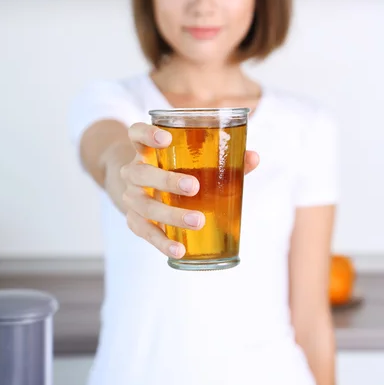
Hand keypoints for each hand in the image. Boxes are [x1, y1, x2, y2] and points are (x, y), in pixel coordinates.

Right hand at [119, 122, 258, 258]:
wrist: (145, 193)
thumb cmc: (177, 171)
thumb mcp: (193, 161)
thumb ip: (222, 158)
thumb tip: (253, 157)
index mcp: (146, 150)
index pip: (136, 134)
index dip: (147, 134)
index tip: (166, 138)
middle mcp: (134, 172)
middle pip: (140, 173)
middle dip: (166, 180)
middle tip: (194, 187)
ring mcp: (131, 198)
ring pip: (144, 206)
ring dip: (171, 214)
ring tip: (198, 221)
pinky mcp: (134, 221)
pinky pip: (146, 232)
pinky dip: (162, 242)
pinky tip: (179, 250)